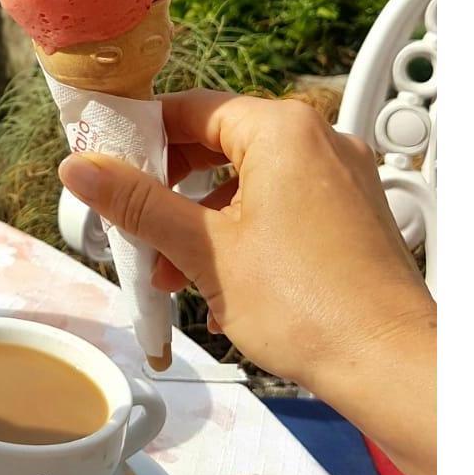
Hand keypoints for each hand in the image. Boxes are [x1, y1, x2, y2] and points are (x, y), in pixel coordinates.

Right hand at [59, 91, 434, 474]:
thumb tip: (80, 167)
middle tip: (133, 219)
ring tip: (172, 268)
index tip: (106, 163)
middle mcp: (319, 141)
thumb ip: (138, 202)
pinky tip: (220, 281)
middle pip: (220, 143)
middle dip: (170, 186)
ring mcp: (342, 178)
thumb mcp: (203, 249)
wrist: (393, 366)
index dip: (140, 135)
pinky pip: (283, 204)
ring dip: (203, 217)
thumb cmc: (309, 305)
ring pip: (250, 179)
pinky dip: (244, 231)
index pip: (191, 108)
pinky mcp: (354, 215)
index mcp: (282, 129)